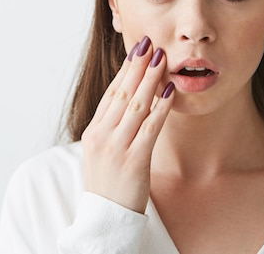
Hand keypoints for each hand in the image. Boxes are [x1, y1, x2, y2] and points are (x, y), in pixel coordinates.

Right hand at [81, 36, 174, 212]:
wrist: (104, 219)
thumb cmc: (107, 185)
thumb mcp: (101, 152)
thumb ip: (111, 128)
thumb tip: (128, 103)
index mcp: (93, 131)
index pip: (111, 93)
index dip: (126, 69)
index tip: (137, 50)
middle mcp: (102, 136)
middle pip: (122, 93)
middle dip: (138, 66)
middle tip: (150, 43)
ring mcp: (116, 147)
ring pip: (136, 105)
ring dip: (150, 79)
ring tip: (161, 58)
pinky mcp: (134, 161)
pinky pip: (149, 128)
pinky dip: (161, 108)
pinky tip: (169, 92)